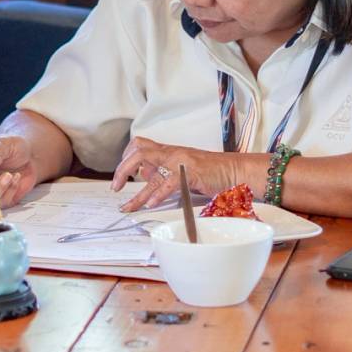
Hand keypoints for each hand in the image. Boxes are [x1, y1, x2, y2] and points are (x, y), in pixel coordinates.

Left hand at [109, 138, 249, 213]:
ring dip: (136, 193)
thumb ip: (162, 170)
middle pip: (138, 151)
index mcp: (168, 151)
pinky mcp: (191, 173)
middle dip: (123, 169)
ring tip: (127, 206)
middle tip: (116, 186)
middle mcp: (172, 153)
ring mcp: (181, 161)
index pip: (138, 145)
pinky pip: (169, 182)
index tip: (120, 177)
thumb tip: (143, 173)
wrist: (235, 170)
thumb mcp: (181, 168)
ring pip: (151, 171)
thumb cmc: (211, 171)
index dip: (125, 159)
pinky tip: (151, 204)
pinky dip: (158, 195)